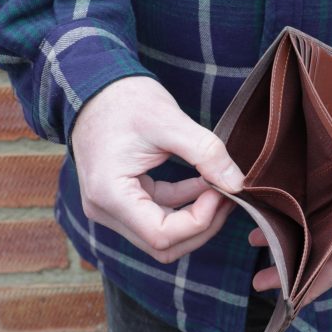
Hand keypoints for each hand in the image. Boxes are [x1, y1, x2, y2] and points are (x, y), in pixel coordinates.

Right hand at [70, 75, 244, 263]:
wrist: (94, 86)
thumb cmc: (124, 99)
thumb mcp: (169, 121)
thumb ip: (206, 153)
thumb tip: (238, 184)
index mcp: (110, 194)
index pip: (162, 235)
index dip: (200, 221)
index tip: (221, 190)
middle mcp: (105, 210)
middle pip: (163, 244)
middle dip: (202, 225)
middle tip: (228, 194)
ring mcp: (112, 208)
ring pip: (163, 235)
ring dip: (196, 217)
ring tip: (221, 187)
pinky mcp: (123, 200)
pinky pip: (158, 216)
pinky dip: (185, 204)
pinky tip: (205, 183)